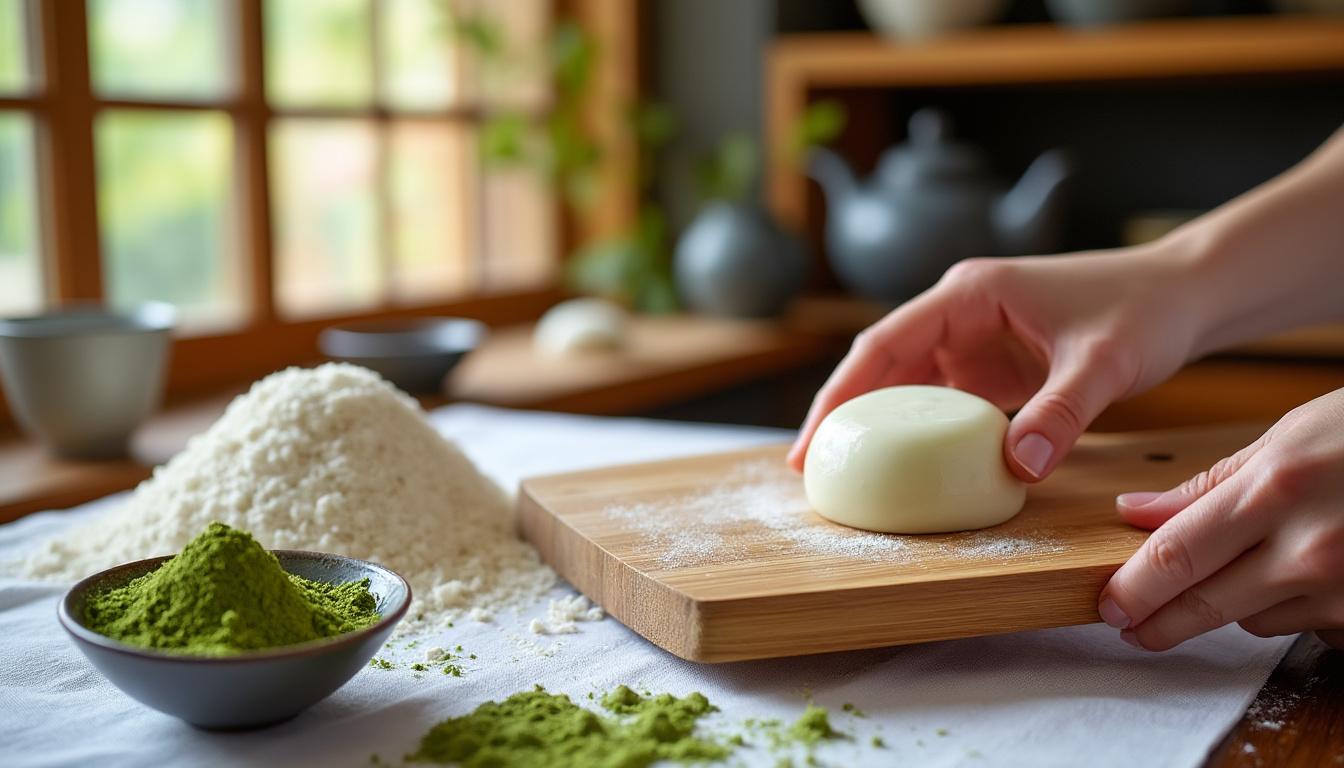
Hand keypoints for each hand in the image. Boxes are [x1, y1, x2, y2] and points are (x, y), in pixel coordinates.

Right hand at [788, 246, 1199, 480]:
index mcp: (971, 294)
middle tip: (809, 465)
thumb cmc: (1145, 309)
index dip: (842, 390)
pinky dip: (918, 431)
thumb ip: (1061, 411)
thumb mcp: (1104, 361)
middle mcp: (961, 313)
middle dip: (843, 411)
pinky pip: (941, 402)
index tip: (814, 436)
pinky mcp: (993, 367)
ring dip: (875, 423)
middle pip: (881, 363)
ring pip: (905, 383)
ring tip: (841, 471)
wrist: (1184, 296)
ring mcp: (974, 340)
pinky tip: (902, 465)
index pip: (885, 341)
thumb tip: (1017, 467)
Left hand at [1099, 388, 1343, 650]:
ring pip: (1256, 620)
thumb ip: (1208, 485)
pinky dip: (1296, 607)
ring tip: (1250, 564)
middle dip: (1159, 621)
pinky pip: (1311, 627)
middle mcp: (1310, 548)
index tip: (1109, 604)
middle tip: (1129, 624)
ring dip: (1236, 604)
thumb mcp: (1289, 436)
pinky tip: (1311, 572)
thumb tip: (1133, 513)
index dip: (1134, 588)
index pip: (1178, 555)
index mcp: (1275, 490)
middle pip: (1207, 605)